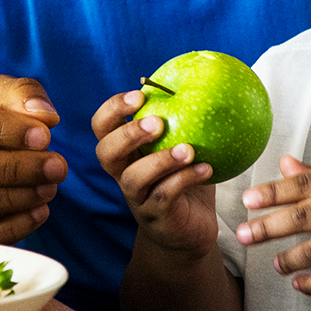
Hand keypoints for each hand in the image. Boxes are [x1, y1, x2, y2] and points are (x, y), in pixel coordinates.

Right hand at [92, 89, 218, 257]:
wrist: (190, 231)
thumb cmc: (186, 182)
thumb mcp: (184, 147)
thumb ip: (186, 121)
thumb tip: (204, 79)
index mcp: (126, 152)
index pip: (102, 127)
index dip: (112, 109)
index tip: (139, 94)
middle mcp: (124, 174)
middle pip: (106, 153)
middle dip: (127, 134)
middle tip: (157, 122)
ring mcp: (138, 198)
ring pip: (134, 178)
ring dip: (160, 160)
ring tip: (188, 150)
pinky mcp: (156, 218)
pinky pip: (165, 197)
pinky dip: (185, 180)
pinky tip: (207, 169)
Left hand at [236, 156, 310, 295]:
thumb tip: (284, 163)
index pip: (302, 184)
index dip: (271, 193)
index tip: (247, 200)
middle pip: (300, 217)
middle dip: (265, 227)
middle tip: (242, 234)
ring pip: (310, 252)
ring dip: (287, 259)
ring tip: (275, 263)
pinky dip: (310, 285)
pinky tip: (298, 284)